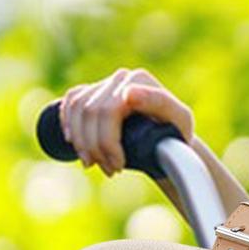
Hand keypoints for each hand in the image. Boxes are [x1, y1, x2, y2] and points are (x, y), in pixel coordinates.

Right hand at [59, 67, 194, 176]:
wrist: (170, 139)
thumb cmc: (177, 132)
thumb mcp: (180, 121)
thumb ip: (160, 104)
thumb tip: (127, 93)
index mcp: (140, 80)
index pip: (109, 110)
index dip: (108, 142)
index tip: (119, 166)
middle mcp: (121, 78)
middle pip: (91, 113)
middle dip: (96, 148)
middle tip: (111, 171)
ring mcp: (106, 84)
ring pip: (77, 110)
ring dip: (81, 142)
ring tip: (95, 164)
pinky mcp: (94, 92)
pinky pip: (71, 103)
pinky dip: (68, 124)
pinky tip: (73, 143)